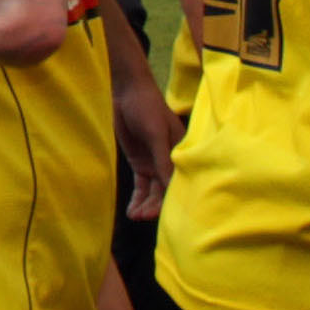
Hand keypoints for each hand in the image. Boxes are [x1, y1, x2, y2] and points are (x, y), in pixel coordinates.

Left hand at [111, 40, 175, 218]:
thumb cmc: (147, 108)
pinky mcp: (140, 163)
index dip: (174, 200)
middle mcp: (171, 163)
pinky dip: (137, 198)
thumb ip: (163, 159)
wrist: (127, 92)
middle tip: (142, 216)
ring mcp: (155, 164)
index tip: (165, 215)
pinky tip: (132, 211)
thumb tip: (171, 187)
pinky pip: (141, 186)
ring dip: (145, 205)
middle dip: (155, 206)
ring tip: (134, 216)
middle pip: (165, 191)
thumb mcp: (156, 133)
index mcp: (182, 155)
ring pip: (152, 192)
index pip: (180, 183)